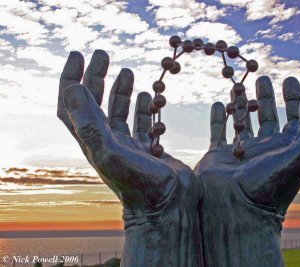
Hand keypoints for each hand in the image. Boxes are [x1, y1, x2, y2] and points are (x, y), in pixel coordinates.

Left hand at [57, 51, 202, 266]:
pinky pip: (141, 123)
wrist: (167, 206)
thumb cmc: (138, 184)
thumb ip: (89, 122)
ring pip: (119, 111)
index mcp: (93, 139)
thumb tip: (72, 88)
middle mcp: (107, 141)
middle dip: (97, 76)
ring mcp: (127, 145)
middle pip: (95, 102)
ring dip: (120, 90)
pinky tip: (147, 95)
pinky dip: (143, 107)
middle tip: (103, 53)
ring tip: (127, 71)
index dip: (70, 78)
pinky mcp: (148, 148)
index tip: (79, 54)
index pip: (72, 104)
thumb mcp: (109, 151)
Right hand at [195, 76, 299, 266]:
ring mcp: (241, 151)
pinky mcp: (218, 155)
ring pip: (243, 121)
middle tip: (263, 77)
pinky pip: (219, 131)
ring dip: (243, 103)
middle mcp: (265, 148)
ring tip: (241, 84)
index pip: (294, 117)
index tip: (289, 79)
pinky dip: (219, 117)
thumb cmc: (272, 183)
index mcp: (287, 147)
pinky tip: (221, 103)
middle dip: (266, 96)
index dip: (294, 97)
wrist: (237, 210)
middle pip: (268, 116)